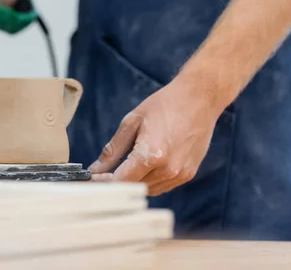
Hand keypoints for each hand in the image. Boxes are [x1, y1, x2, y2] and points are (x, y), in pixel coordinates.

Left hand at [88, 77, 222, 195]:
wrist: (199, 98)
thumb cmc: (164, 105)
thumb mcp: (132, 122)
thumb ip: (113, 149)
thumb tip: (96, 168)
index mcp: (151, 155)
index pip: (120, 181)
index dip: (102, 183)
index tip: (91, 179)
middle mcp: (168, 169)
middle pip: (133, 189)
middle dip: (115, 183)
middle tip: (102, 174)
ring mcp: (180, 174)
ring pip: (147, 190)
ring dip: (133, 183)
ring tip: (121, 170)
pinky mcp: (188, 175)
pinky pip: (162, 186)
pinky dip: (148, 181)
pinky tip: (142, 168)